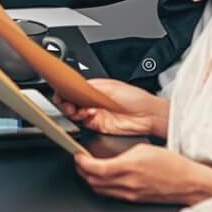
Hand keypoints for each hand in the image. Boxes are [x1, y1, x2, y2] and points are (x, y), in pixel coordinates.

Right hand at [54, 78, 168, 136]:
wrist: (148, 116)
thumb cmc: (137, 98)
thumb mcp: (111, 87)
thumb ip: (91, 87)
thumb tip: (74, 86)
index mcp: (95, 89)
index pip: (74, 89)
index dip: (65, 92)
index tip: (62, 94)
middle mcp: (93, 101)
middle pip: (71, 102)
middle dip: (66, 103)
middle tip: (70, 105)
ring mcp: (95, 113)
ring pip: (74, 113)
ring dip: (73, 112)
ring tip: (81, 111)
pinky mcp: (98, 125)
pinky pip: (83, 123)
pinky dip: (81, 120)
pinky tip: (88, 116)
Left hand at [74, 143, 211, 204]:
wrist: (189, 183)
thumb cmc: (173, 165)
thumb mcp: (144, 149)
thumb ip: (123, 154)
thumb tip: (110, 157)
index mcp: (129, 168)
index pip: (95, 168)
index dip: (81, 162)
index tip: (77, 155)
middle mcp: (127, 184)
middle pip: (92, 181)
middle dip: (81, 171)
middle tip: (79, 161)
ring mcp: (129, 194)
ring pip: (99, 190)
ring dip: (89, 180)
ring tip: (88, 169)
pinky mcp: (133, 200)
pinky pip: (110, 194)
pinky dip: (101, 186)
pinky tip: (102, 179)